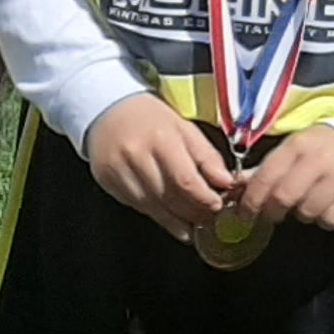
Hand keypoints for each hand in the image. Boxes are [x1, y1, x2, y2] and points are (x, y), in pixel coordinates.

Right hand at [85, 94, 235, 239]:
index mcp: (161, 139)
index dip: (205, 200)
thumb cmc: (150, 118)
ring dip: (177, 220)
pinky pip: (138, 207)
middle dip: (194, 213)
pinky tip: (170, 214)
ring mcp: (118, 171)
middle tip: (209, 218)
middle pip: (170, 199)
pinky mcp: (107, 182)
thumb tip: (227, 182)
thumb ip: (206, 156)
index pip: (186, 182)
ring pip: (154, 208)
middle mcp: (136, 156)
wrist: (106, 110)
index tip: (218, 206)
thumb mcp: (184, 127)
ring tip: (192, 222)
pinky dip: (158, 214)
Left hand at [228, 123, 333, 234]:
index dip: (250, 201)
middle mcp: (320, 159)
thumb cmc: (331, 146)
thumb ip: (269, 167)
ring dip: (304, 213)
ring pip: (307, 212)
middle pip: (283, 198)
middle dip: (273, 212)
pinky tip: (333, 206)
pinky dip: (329, 219)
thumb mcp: (298, 148)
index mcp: (298, 145)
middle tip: (274, 215)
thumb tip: (237, 187)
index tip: (245, 213)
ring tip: (312, 201)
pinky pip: (333, 220)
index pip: (264, 179)